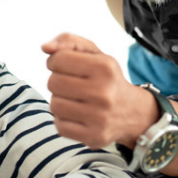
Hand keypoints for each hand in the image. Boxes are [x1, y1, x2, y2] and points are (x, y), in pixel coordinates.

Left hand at [42, 33, 158, 148]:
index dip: (56, 61)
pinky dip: (63, 120)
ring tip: (74, 100)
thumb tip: (45, 47)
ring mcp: (99, 117)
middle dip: (57, 81)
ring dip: (59, 101)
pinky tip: (77, 115)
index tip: (65, 66)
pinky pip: (59, 126)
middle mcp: (104, 92)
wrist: (133, 112)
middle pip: (53, 82)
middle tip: (72, 85)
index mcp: (105, 67)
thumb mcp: (95, 54)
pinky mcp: (93, 136)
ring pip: (54, 105)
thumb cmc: (106, 79)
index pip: (58, 59)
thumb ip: (69, 41)